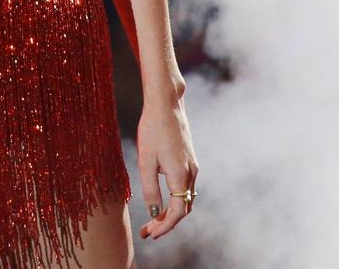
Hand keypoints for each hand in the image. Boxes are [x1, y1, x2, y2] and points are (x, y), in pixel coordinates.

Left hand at [135, 94, 197, 241]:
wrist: (167, 104)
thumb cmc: (153, 129)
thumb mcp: (146, 161)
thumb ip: (151, 189)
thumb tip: (154, 212)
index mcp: (180, 175)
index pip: (177, 212)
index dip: (165, 226)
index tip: (151, 234)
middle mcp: (191, 172)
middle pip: (184, 208)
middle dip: (167, 223)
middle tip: (148, 231)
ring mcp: (192, 165)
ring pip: (185, 199)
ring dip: (171, 212)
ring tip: (152, 219)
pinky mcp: (190, 159)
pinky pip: (186, 188)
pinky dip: (175, 199)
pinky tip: (162, 200)